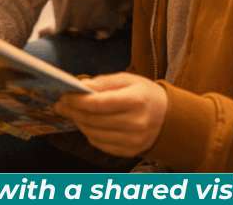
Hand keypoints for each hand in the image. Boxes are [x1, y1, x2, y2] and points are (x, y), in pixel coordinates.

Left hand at [54, 72, 168, 157]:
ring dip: (78, 123)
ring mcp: (134, 141)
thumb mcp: (129, 80)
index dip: (78, 100)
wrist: (170, 118)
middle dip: (73, 111)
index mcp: (137, 101)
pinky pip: (101, 144)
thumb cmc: (146, 95)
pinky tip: (86, 124)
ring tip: (72, 113)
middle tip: (62, 104)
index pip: (99, 103)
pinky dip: (89, 134)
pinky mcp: (130, 152)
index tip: (65, 95)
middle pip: (94, 120)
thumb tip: (81, 86)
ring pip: (94, 134)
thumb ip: (104, 82)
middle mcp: (136, 123)